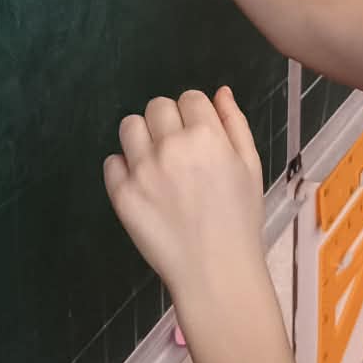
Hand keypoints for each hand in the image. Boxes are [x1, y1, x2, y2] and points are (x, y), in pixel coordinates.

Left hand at [104, 88, 267, 312]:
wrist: (216, 271)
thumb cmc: (240, 220)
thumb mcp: (250, 167)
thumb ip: (235, 124)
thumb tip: (219, 91)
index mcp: (207, 136)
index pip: (189, 97)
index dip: (195, 115)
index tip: (198, 137)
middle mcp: (171, 146)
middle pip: (157, 107)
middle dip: (168, 122)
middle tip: (178, 152)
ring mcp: (142, 170)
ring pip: (129, 126)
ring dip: (141, 137)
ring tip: (156, 163)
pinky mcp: (121, 194)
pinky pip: (111, 162)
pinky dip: (124, 169)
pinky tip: (142, 186)